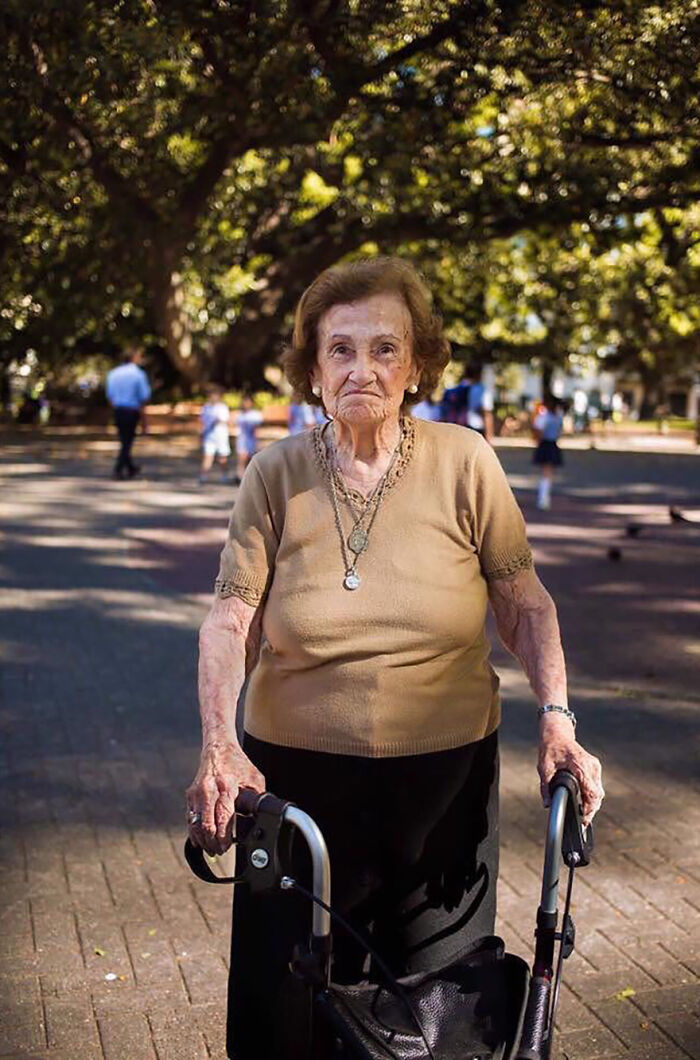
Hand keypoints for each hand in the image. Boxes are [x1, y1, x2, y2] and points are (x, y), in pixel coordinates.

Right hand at [186, 741, 264, 855]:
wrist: (217, 746)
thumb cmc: (237, 762)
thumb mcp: (254, 778)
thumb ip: (257, 797)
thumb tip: (261, 817)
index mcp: (226, 785)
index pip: (222, 817)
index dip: (223, 836)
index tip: (226, 847)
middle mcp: (208, 790)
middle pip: (206, 824)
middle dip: (212, 842)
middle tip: (219, 851)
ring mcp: (196, 793)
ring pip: (195, 824)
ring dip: (202, 840)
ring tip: (211, 849)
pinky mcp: (190, 795)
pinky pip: (190, 818)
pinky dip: (195, 831)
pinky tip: (200, 840)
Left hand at [538, 714, 603, 826]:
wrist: (557, 733)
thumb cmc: (550, 749)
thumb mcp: (544, 767)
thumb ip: (546, 787)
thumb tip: (547, 804)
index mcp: (580, 765)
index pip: (591, 792)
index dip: (589, 809)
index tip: (583, 819)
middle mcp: (591, 766)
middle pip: (598, 794)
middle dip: (591, 809)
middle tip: (582, 821)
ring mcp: (594, 766)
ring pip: (599, 791)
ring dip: (592, 803)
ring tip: (583, 814)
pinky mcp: (594, 766)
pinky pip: (596, 785)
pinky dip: (591, 795)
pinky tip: (584, 803)